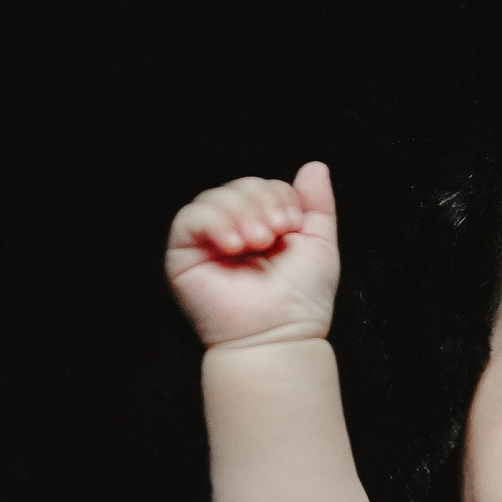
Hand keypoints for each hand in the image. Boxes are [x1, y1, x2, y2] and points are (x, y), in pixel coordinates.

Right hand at [165, 161, 339, 348]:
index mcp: (261, 226)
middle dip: (261, 202)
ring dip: (241, 212)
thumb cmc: (301, 302)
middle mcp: (232, 231)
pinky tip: (234, 243)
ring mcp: (206, 242)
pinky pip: (190, 218)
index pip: (263, 186)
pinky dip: (215, 222)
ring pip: (215, 197)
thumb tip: (314, 166)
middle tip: (275, 234)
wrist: (280, 336)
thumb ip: (318, 206)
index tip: (291, 224)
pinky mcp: (183, 255)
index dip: (278, 195)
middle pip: (239, 187)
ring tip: (257, 242)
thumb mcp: (319, 245)